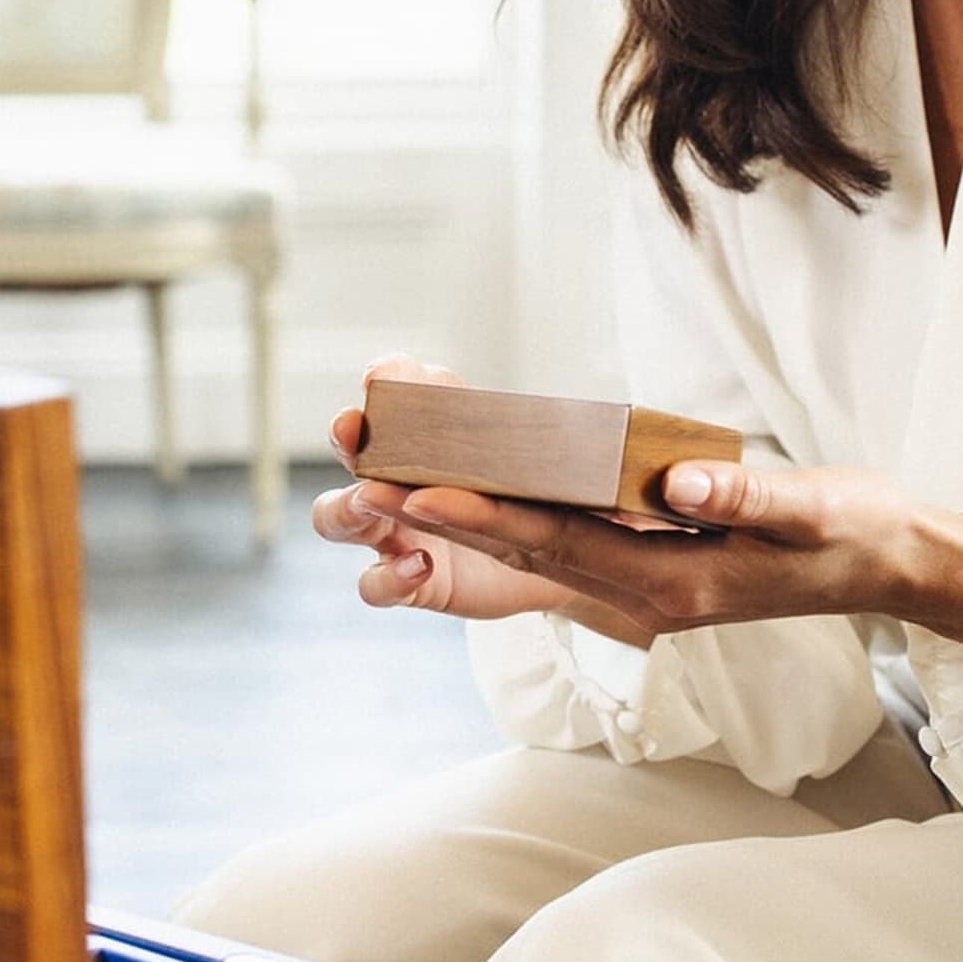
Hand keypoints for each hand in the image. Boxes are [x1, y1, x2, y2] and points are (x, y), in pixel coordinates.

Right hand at [312, 356, 588, 623]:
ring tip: (375, 503)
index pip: (393, 386)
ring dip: (348, 507)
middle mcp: (403, 472)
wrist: (578, 559)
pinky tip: (419, 565)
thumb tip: (623, 442)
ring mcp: (398, 529)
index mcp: (437, 426)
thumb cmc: (562, 492)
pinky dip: (387, 574)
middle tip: (356, 433)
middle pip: (349, 447)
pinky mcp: (412, 578)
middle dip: (347, 436)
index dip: (382, 380)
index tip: (381, 379)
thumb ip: (577, 439)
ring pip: (338, 516)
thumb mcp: (572, 456)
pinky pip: (373, 582)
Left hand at [380, 456, 962, 648]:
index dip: (486, 518)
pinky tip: (467, 491)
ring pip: (534, 552)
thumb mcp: (815, 510)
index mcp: (675, 585)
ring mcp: (641, 588)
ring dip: (463, 521)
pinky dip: (509, 519)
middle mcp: (643, 596)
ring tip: (389, 482)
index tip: (418, 491)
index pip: (560, 546)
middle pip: (526, 553)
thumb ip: (747, 498)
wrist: (891, 568)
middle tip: (365, 482)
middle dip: (445, 520)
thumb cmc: (855, 533)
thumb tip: (679, 485)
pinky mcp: (646, 569)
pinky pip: (562, 545)